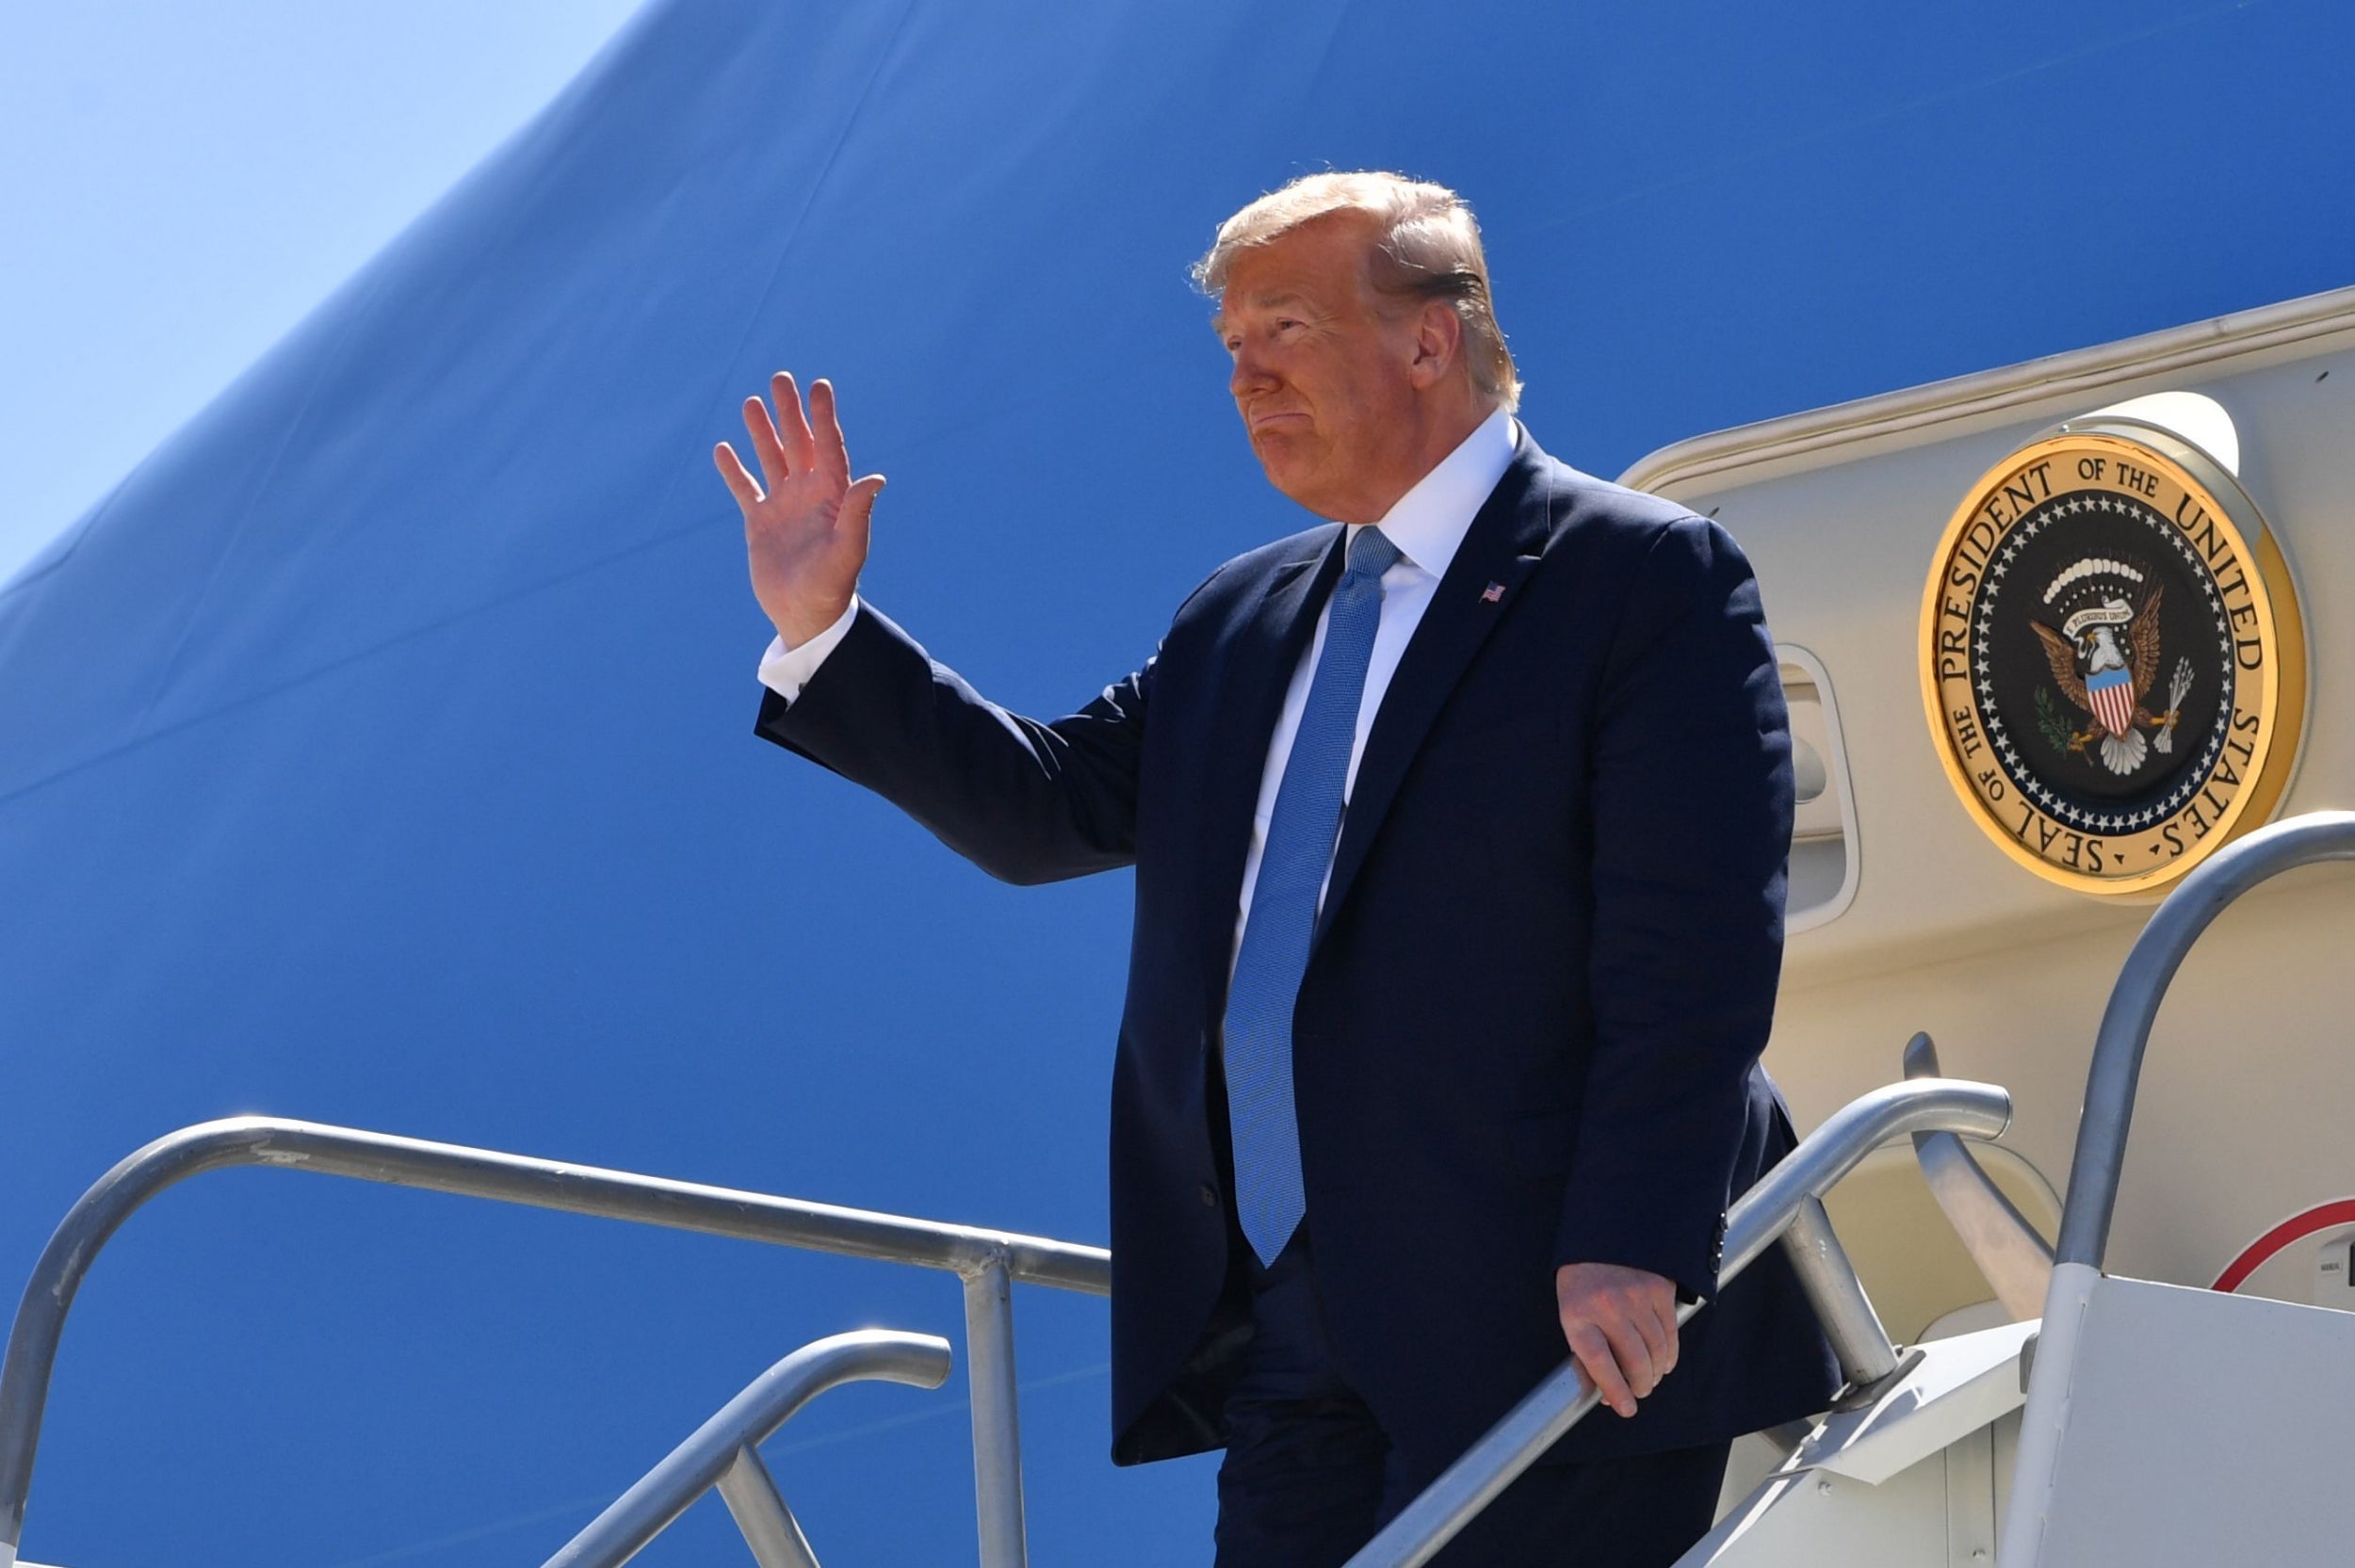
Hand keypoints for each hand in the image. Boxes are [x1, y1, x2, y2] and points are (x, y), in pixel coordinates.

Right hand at [715, 372, 885, 646]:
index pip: (829, 446)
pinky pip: (746, 489)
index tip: (819, 386)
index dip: (823, 416)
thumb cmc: (833, 586)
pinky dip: (734, 471)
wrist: (806, 617)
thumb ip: (858, 512)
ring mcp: (783, 506)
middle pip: (798, 443)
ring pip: (771, 459)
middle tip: (781, 378)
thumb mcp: (848, 549)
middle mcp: (808, 495)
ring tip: (751, 402)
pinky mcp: (760, 523)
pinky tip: (723, 448)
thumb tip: (876, 478)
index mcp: (833, 496)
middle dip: (790, 412)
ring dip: (762, 432)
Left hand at [1555, 1262, 1677, 1418]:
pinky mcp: (1660, 1288)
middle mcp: (1608, 1304)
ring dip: (1656, 1372)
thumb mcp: (1570, 1314)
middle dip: (1640, 1386)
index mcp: (1577, 1312)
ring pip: (1657, 1350)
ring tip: (1649, 1378)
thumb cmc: (1581, 1283)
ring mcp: (1637, 1295)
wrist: (1600, 1235)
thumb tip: (1602, 1394)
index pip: (1600, 1363)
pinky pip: (1671, 1333)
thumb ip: (1584, 1352)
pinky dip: (1669, 1353)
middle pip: (1635, 1361)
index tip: (1625, 1409)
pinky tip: (1662, 1360)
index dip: (1615, 1391)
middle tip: (1639, 1393)